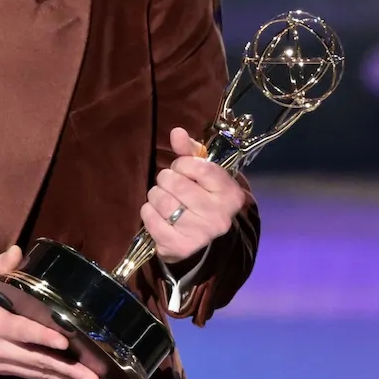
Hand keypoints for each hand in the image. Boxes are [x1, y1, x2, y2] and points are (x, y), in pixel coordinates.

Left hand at [139, 127, 243, 264]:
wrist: (208, 243)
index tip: (180, 168)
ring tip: (163, 198)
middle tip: (170, 184)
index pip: (199, 167)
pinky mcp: (179, 247)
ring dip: (155, 195)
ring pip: (160, 200)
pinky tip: (157, 213)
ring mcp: (199, 234)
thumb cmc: (204, 199)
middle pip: (176, 183)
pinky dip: (148, 211)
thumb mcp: (204, 174)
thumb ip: (190, 152)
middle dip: (166, 179)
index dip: (182, 163)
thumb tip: (176, 132)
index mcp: (230, 194)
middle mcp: (218, 216)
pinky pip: (150, 218)